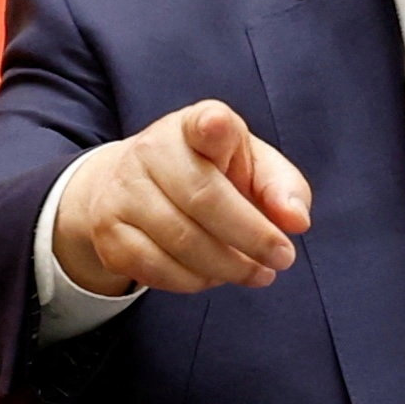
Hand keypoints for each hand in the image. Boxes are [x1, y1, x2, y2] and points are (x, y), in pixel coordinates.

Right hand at [53, 101, 313, 296]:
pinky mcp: (108, 234)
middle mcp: (151, 150)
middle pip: (203, 199)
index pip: (202, 121)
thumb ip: (282, 188)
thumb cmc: (209, 175)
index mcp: (194, 125)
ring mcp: (123, 192)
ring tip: (256, 272)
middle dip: (251, 236)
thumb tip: (296, 221)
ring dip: (228, 266)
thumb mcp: (251, 167)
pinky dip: (195, 282)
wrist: (131, 188)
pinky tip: (214, 276)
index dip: (211, 127)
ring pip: (181, 241)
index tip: (216, 127)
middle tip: (282, 259)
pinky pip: (157, 270)